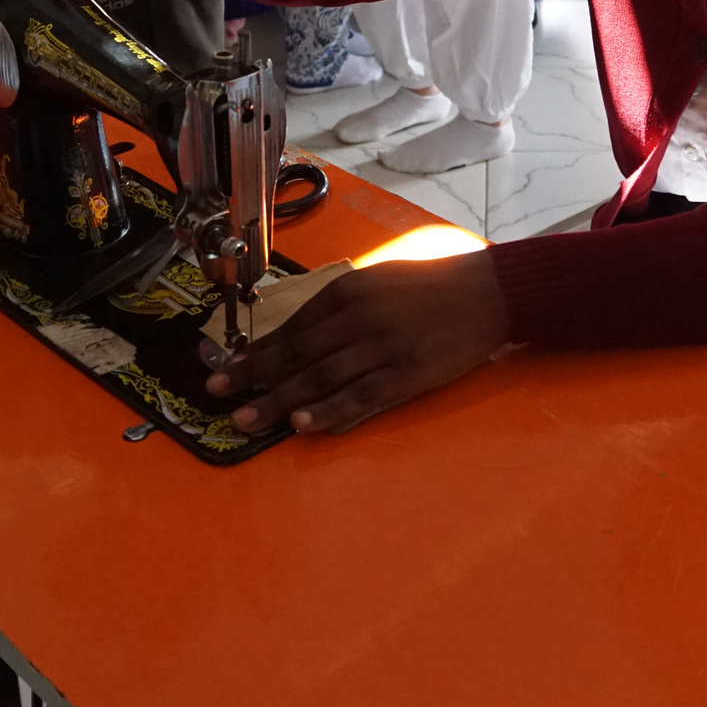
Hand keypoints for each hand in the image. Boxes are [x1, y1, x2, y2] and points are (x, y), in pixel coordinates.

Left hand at [203, 251, 510, 433]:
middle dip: (254, 377)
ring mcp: (383, 348)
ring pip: (321, 379)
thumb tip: (296, 336)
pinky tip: (304, 424)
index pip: (291, 328)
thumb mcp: (376, 282)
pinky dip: (331, 412)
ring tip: (247, 419)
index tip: (226, 369)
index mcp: (347, 291)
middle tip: (218, 395)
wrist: (488, 291)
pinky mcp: (408, 375)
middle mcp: (358, 318)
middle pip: (296, 354)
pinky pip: (362, 397)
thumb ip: (338, 308)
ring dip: (279, 401)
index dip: (256, 352)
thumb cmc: (430, 285)